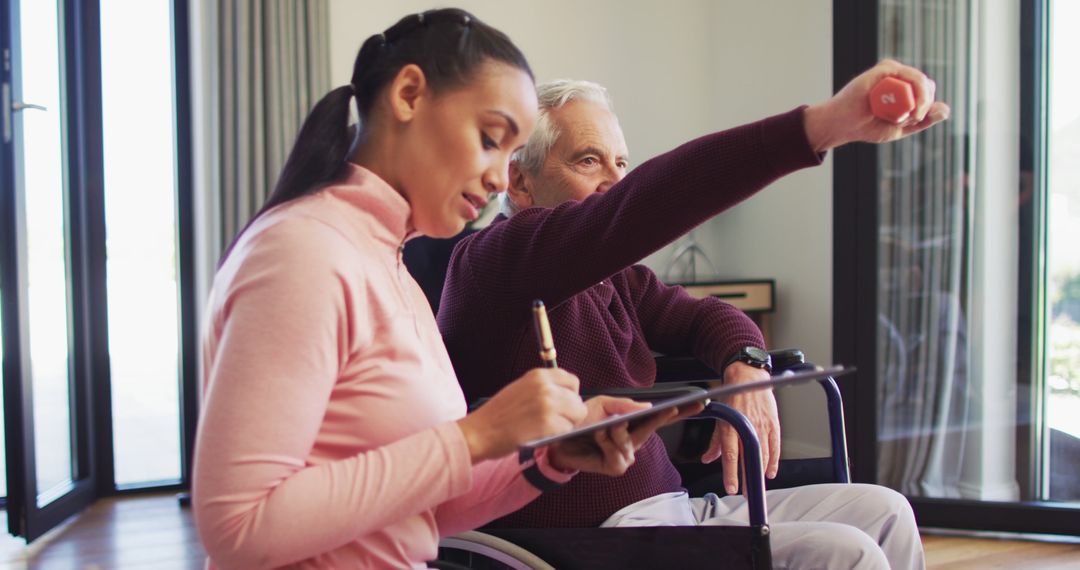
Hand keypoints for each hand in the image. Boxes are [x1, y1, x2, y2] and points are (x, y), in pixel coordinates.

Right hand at [456, 368, 585, 462]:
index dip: (570, 396)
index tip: (561, 406)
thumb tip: (569, 398)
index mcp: (538, 375)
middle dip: (570, 414)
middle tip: (552, 422)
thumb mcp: (521, 389)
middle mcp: (545, 386)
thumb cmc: (498, 415)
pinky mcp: (548, 423)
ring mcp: (548, 404)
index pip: (572, 381)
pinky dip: (557, 437)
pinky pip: (567, 431)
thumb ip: (544, 389)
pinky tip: (540, 436)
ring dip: (565, 426)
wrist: (480, 432)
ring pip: (576, 416)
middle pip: (578, 400)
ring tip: (545, 429)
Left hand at [547, 396, 680, 475]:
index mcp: (633, 425)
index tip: (698, 403)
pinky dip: (608, 443)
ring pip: (631, 443)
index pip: (659, 418)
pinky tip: (599, 435)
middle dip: (662, 418)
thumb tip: (648, 406)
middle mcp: (633, 441)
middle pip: (655, 430)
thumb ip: (623, 405)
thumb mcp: (601, 405)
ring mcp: (626, 456)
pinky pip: (618, 455)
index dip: (679, 412)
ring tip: (605, 424)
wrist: (559, 440)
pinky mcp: (615, 467)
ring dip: (617, 432)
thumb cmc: (581, 423)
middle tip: (670, 409)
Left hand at [701, 362, 778, 494]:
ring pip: (763, 455)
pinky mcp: (773, 424)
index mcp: (731, 426)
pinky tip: (770, 472)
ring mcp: (762, 426)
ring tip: (756, 486)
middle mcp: (747, 427)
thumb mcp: (719, 418)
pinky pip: (775, 447)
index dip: (731, 473)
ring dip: (760, 473)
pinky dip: (774, 461)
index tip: (731, 488)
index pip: (730, 455)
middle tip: (746, 494)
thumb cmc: (732, 398)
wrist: (749, 378)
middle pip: (749, 459)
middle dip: (748, 478)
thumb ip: (715, 442)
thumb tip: (707, 459)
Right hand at [803, 58, 950, 151]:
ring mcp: (889, 72)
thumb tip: (946, 110)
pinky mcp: (882, 70)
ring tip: (909, 116)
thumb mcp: (900, 128)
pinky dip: (912, 92)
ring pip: (919, 79)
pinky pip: (906, 76)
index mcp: (902, 87)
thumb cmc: (865, 127)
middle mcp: (897, 76)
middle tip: (913, 119)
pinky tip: (905, 108)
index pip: (927, 89)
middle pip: (926, 83)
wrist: (842, 126)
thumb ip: (922, 121)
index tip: (918, 120)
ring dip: (921, 100)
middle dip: (926, 103)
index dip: (928, 104)